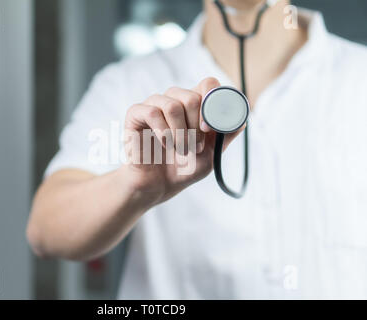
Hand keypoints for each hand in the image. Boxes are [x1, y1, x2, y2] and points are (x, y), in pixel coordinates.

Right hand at [123, 77, 243, 204]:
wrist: (159, 186)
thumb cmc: (184, 168)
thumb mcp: (214, 152)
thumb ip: (227, 131)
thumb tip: (241, 112)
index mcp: (194, 105)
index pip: (208, 84)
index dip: (213, 102)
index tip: (210, 128)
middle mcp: (174, 100)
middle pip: (192, 95)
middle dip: (197, 125)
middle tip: (195, 146)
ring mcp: (154, 105)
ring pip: (172, 104)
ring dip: (181, 133)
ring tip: (181, 150)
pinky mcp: (136, 114)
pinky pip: (152, 112)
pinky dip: (163, 131)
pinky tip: (165, 144)